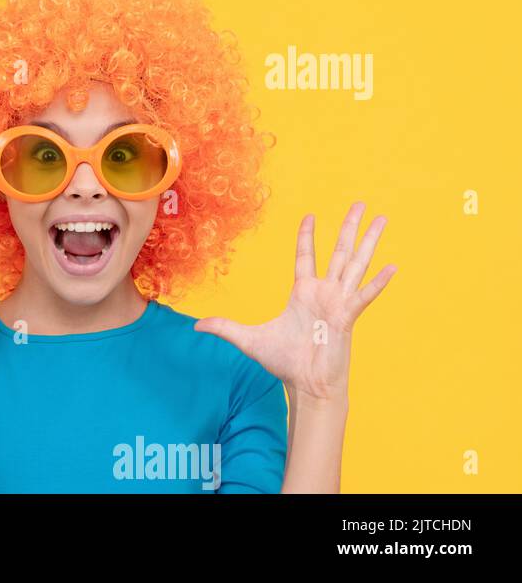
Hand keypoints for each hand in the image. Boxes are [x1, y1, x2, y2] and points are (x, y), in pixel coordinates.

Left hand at [194, 202, 395, 403]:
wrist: (305, 384)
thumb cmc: (284, 363)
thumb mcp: (248, 339)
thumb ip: (225, 328)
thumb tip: (196, 327)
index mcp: (303, 292)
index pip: (306, 256)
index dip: (307, 236)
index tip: (310, 216)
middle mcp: (324, 292)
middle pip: (339, 252)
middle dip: (349, 228)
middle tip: (360, 204)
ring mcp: (339, 303)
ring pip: (356, 264)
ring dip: (368, 242)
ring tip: (382, 218)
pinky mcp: (347, 317)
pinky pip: (363, 296)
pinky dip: (377, 282)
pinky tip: (392, 267)